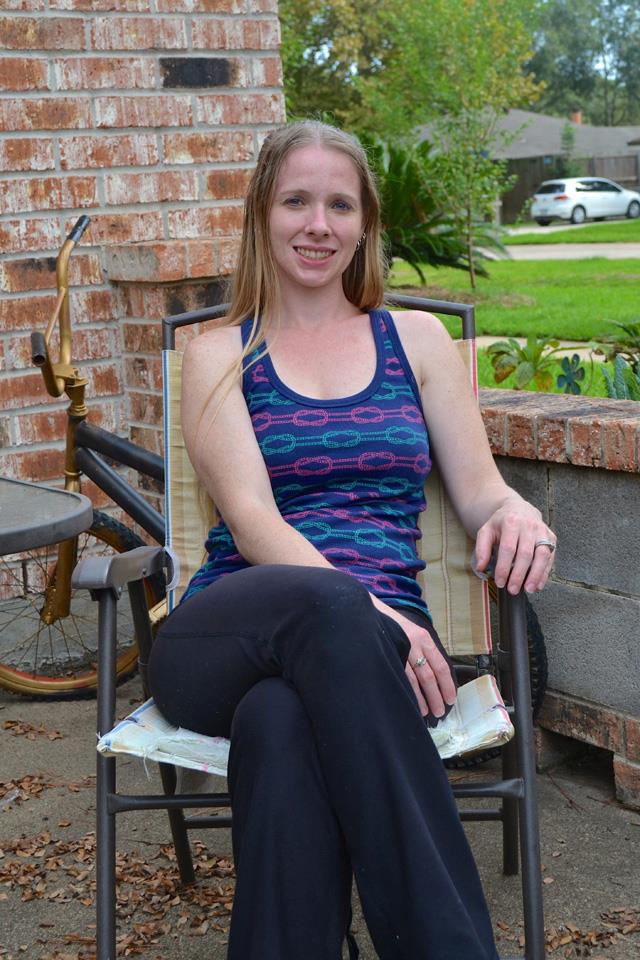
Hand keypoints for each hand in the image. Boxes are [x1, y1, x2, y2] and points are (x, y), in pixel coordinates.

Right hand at [376, 602, 456, 718]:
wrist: (371, 611)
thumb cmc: (393, 625)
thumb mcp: (412, 634)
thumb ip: (423, 650)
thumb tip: (435, 675)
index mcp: (424, 638)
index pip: (441, 666)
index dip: (447, 684)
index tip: (450, 698)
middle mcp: (415, 643)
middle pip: (429, 676)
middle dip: (436, 696)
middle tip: (440, 711)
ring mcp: (400, 649)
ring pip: (415, 679)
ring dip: (421, 698)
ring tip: (425, 711)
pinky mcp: (387, 653)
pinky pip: (400, 676)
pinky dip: (406, 690)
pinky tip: (408, 699)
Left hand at [474, 498, 555, 594]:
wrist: (518, 508)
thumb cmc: (501, 523)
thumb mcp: (486, 531)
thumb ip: (481, 548)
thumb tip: (481, 568)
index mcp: (511, 522)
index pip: (508, 548)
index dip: (504, 567)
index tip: (500, 582)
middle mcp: (529, 525)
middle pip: (526, 553)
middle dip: (519, 574)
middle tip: (512, 589)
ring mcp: (542, 531)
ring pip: (542, 555)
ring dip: (536, 575)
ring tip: (529, 589)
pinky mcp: (552, 537)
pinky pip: (550, 557)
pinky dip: (545, 572)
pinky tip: (538, 584)